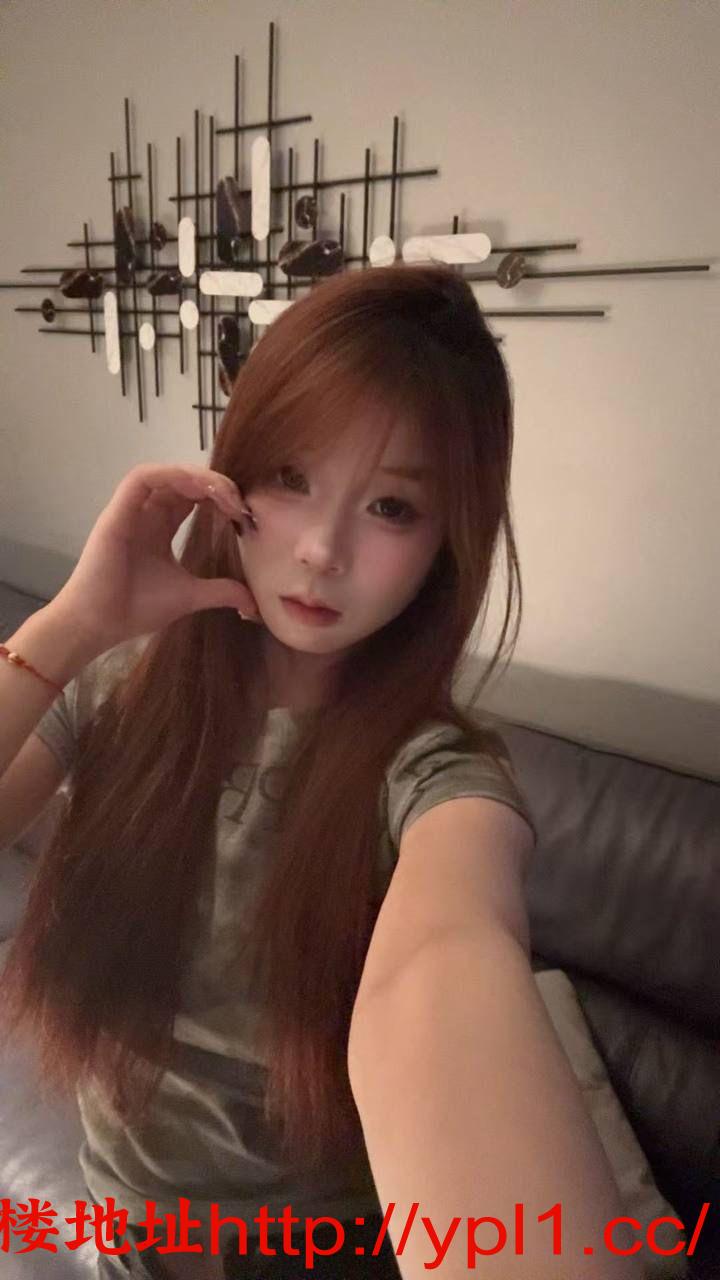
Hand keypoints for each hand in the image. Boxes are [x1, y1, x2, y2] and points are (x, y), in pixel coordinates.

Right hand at [48, 463, 260, 651]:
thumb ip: (220, 591)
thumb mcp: (189, 596)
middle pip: (182, 481)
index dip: (219, 497)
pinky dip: (169, 475)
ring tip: (222, 493)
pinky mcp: (116, 512)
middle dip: (214, 484)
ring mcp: (130, 511)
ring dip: (196, 477)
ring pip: (164, 474)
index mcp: (160, 528)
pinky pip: (141, 479)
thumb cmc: (134, 609)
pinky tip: (196, 487)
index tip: (242, 514)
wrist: (99, 624)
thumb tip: (253, 604)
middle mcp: (145, 514)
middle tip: (238, 501)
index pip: (192, 498)